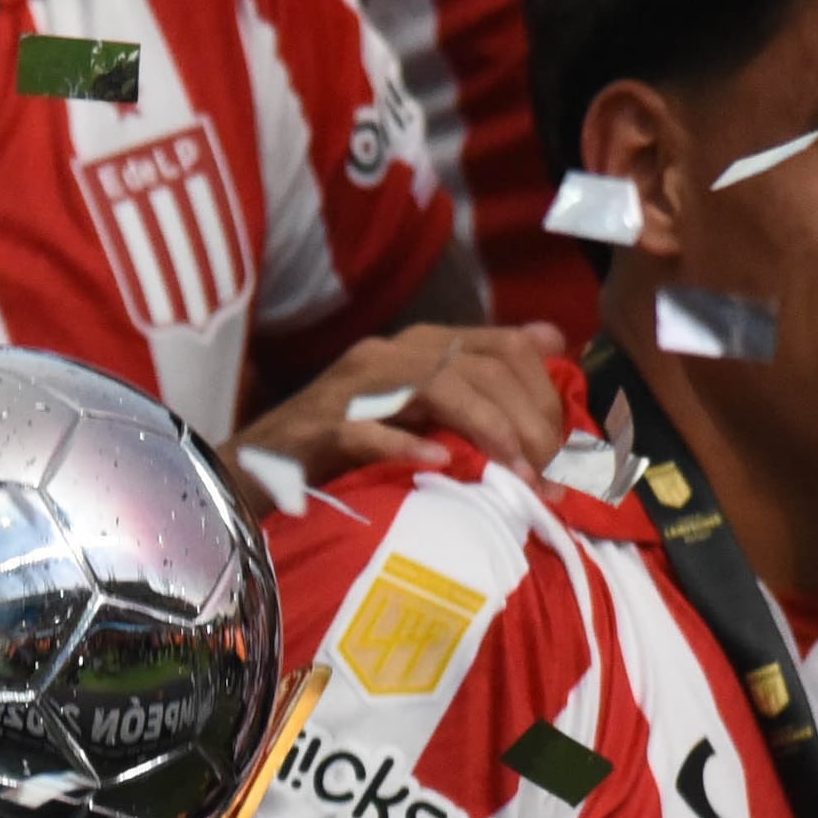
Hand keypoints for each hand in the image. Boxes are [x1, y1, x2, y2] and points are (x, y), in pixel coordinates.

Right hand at [235, 321, 565, 481]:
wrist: (252, 472)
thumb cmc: (344, 448)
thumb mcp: (420, 411)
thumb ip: (478, 378)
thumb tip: (552, 340)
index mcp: (418, 347)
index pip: (503, 346)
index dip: (545, 394)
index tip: (565, 452)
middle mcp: (389, 354)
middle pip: (480, 366)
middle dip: (527, 421)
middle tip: (550, 478)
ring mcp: (351, 388)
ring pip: (436, 386)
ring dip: (487, 431)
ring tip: (516, 476)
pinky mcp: (318, 425)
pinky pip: (368, 428)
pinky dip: (407, 445)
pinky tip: (440, 465)